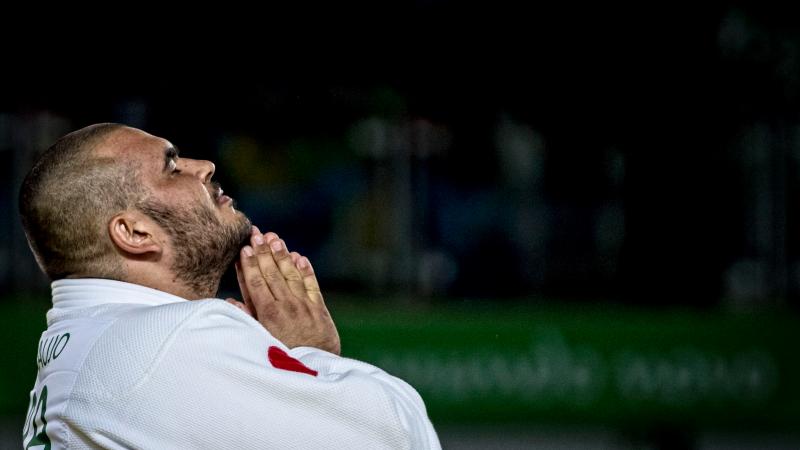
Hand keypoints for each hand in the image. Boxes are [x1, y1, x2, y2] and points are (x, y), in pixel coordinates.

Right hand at [231, 226, 340, 354]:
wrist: (313, 371)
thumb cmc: (280, 358)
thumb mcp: (258, 341)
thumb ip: (246, 319)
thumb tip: (230, 301)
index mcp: (268, 314)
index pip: (256, 283)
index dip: (250, 264)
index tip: (244, 248)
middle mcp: (286, 306)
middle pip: (273, 274)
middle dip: (264, 252)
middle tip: (257, 233)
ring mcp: (304, 306)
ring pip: (292, 275)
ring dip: (283, 256)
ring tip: (276, 239)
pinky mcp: (319, 309)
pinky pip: (312, 285)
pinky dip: (306, 271)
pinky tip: (300, 257)